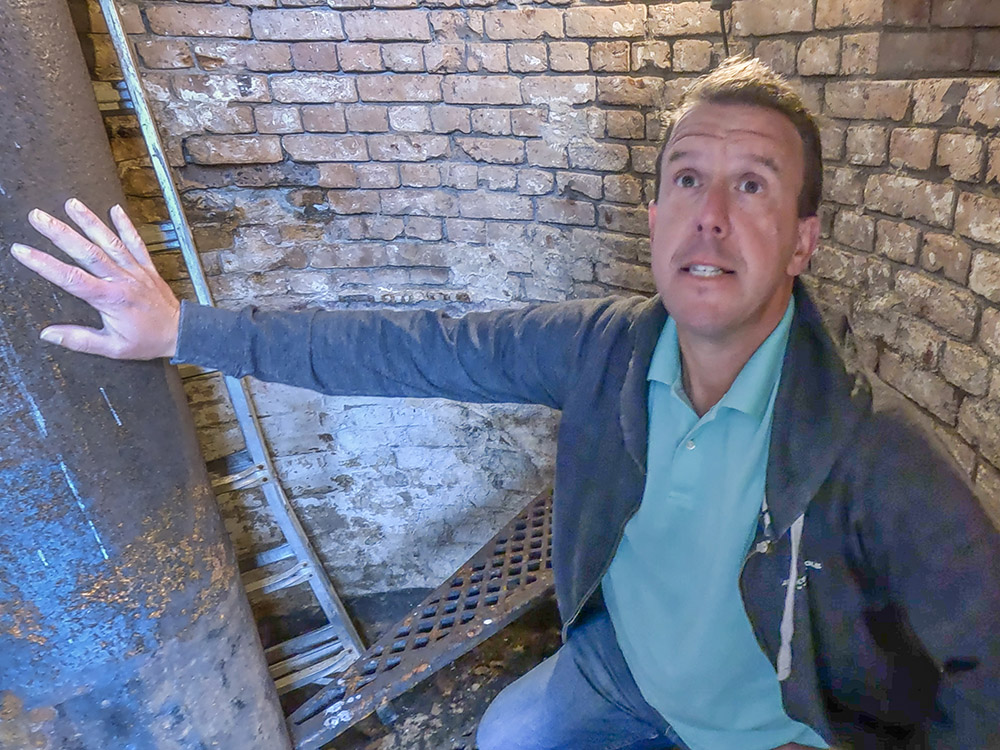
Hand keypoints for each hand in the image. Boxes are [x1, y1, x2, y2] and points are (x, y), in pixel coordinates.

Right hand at [11, 198, 180, 359]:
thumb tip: (48, 334)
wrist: (181, 333)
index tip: (22, 251)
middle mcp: (121, 279)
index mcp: (109, 299)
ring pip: (110, 242)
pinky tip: (115, 209)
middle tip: (37, 217)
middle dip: (60, 233)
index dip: (44, 264)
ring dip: (90, 221)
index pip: (70, 278)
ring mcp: (135, 270)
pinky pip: (136, 243)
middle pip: (86, 252)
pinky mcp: (147, 267)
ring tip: (71, 204)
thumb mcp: (112, 348)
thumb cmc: (147, 341)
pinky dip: (126, 226)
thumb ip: (80, 340)